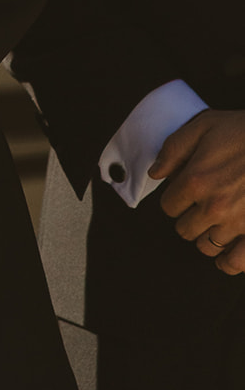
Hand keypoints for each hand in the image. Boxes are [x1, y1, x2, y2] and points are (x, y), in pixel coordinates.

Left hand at [151, 109, 244, 274]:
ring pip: (207, 246)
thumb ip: (174, 149)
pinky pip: (235, 263)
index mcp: (196, 180)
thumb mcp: (204, 126)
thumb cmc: (243, 132)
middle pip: (184, 229)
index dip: (175, 198)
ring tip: (215, 222)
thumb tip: (155, 172)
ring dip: (207, 236)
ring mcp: (237, 224)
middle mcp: (214, 207)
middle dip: (189, 217)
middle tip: (200, 205)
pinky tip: (228, 251)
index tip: (184, 192)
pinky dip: (228, 261)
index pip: (168, 206)